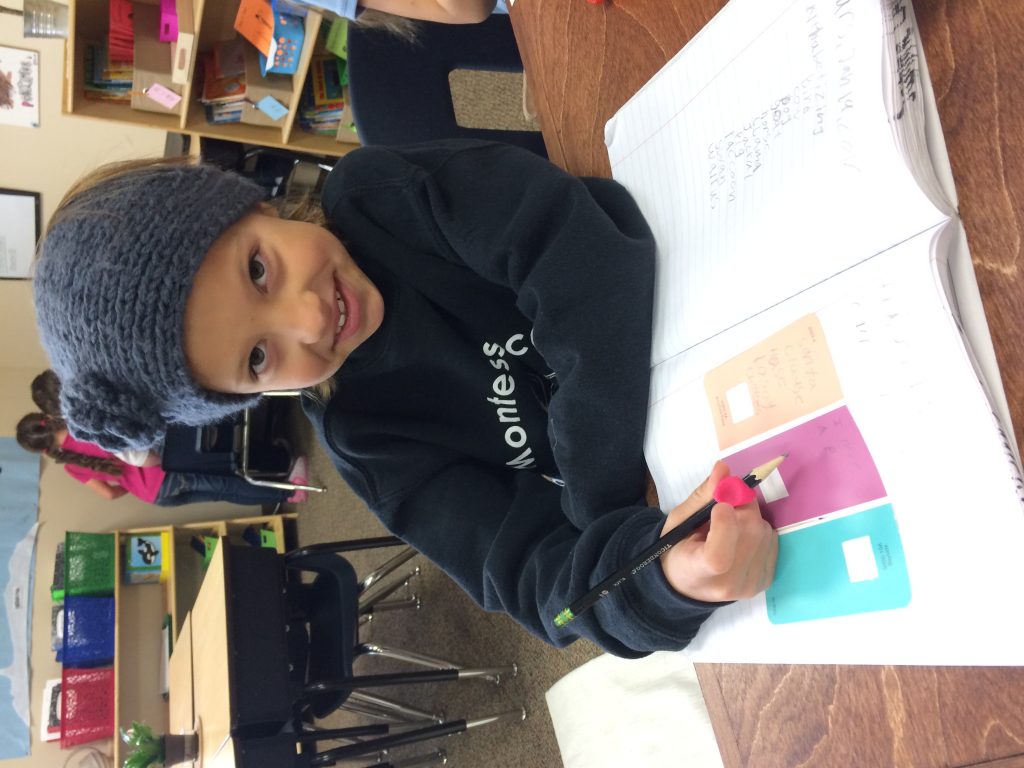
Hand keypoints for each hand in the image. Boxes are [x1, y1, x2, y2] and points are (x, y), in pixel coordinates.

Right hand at [659, 461, 777, 602]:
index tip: (720, 505)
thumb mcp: (679, 521)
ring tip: (730, 526)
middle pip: (749, 534)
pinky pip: (773, 541)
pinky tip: (742, 537)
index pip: (719, 556)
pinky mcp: (766, 580)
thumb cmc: (677, 550)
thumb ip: (702, 496)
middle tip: (725, 503)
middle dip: (741, 506)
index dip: (725, 525)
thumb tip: (724, 469)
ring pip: (764, 532)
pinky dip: (759, 530)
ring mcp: (750, 585)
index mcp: (698, 571)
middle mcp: (728, 584)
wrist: (687, 583)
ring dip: (750, 517)